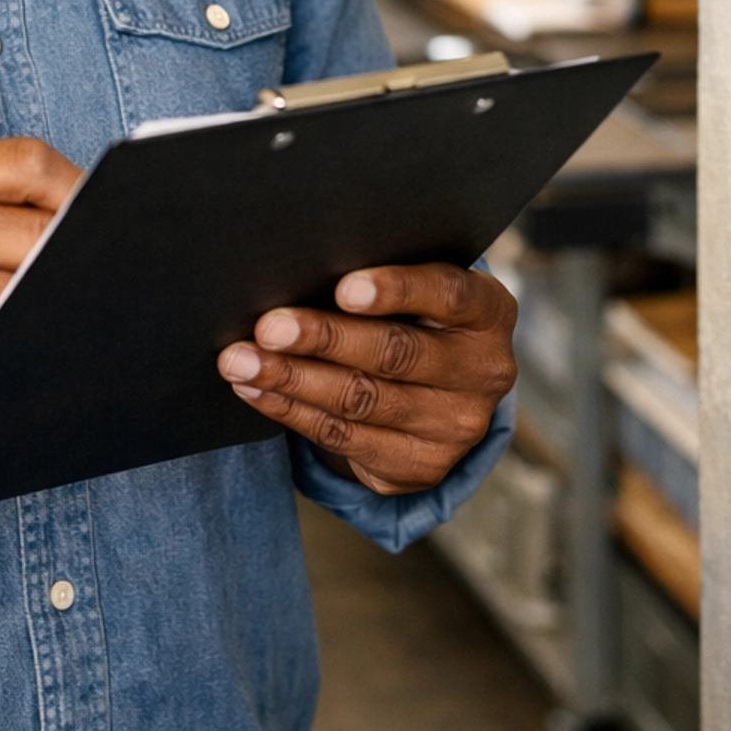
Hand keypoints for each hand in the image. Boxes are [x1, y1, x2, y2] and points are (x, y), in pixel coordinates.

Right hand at [0, 138, 79, 451]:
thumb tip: (97, 210)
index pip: (25, 161)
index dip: (76, 186)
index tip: (100, 211)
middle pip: (38, 228)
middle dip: (76, 252)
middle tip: (97, 270)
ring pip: (32, 287)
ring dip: (56, 302)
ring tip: (57, 307)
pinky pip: (13, 337)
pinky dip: (31, 340)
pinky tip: (27, 341)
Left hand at [216, 262, 516, 496]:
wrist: (443, 391)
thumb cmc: (414, 313)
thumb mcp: (419, 290)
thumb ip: (383, 279)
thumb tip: (302, 264)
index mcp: (489, 312)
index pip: (448, 296)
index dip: (397, 291)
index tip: (343, 288)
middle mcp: (483, 372)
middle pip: (396, 354)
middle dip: (324, 339)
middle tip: (268, 327)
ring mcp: (456, 428)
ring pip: (361, 401)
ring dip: (291, 379)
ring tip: (241, 360)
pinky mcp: (421, 466)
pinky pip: (345, 437)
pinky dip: (291, 410)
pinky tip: (257, 389)